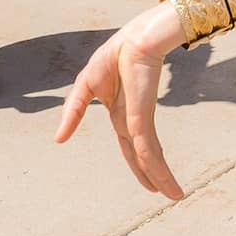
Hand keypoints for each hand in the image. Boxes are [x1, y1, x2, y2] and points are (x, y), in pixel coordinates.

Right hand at [54, 7, 186, 199]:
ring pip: (150, 159)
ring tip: (177, 196)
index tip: (151, 182)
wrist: (135, 39)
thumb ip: (73, 112)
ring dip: (162, 178)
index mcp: (122, 114)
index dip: (139, 165)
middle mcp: (134, 121)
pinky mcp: (143, 119)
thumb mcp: (84, 86)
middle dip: (153, 176)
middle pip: (143, 157)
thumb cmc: (114, 55)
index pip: (131, 147)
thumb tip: (58, 140)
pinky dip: (154, 168)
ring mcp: (140, 121)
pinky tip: (164, 183)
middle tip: (170, 195)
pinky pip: (146, 149)